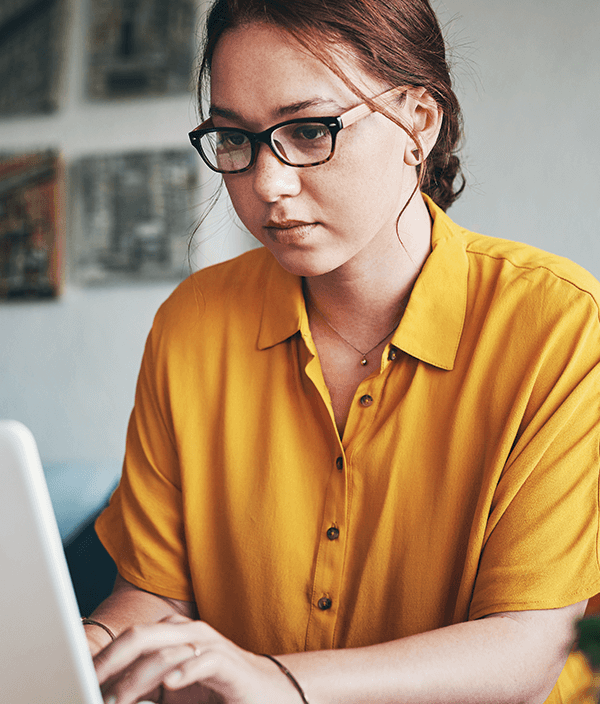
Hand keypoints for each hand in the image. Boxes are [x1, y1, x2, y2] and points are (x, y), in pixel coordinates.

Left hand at [94, 614, 303, 703]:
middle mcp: (186, 632)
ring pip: (164, 650)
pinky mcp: (227, 662)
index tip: (78, 682)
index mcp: (169, 634)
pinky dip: (184, 672)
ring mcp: (208, 643)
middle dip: (109, 663)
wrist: (265, 692)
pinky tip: (169, 685)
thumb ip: (140, 689)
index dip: (100, 660)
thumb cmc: (214, 690)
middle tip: (88, 686)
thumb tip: (106, 696)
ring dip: (136, 679)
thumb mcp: (170, 690)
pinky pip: (202, 661)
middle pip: (139, 637)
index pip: (127, 640)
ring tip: (116, 700)